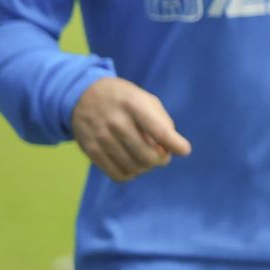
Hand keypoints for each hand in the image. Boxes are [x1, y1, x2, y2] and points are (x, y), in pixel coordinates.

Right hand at [70, 77, 190, 182]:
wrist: (84, 95)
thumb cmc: (124, 99)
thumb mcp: (145, 99)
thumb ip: (161, 122)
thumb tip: (170, 149)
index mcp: (134, 105)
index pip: (159, 131)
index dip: (175, 144)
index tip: (184, 150)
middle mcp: (117, 122)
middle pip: (147, 155)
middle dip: (162, 159)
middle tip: (163, 156)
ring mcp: (102, 137)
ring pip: (133, 167)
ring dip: (146, 167)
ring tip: (148, 159)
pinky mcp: (91, 150)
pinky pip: (117, 174)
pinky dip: (130, 174)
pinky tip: (133, 166)